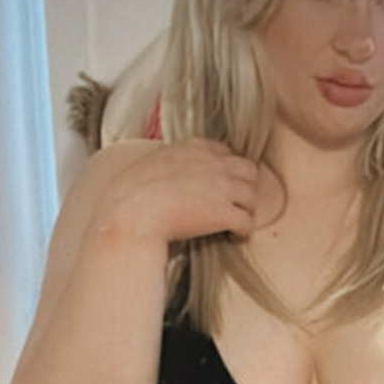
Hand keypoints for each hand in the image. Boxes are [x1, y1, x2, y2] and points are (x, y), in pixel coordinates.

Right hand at [90, 137, 262, 245]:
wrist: (132, 214)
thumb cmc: (131, 193)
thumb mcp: (151, 162)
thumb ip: (169, 162)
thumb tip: (168, 174)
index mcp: (194, 148)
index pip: (225, 151)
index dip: (227, 169)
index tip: (222, 182)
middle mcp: (214, 164)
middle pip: (249, 170)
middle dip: (246, 186)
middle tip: (237, 202)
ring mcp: (222, 188)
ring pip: (253, 195)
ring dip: (247, 208)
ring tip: (237, 219)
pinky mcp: (224, 214)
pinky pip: (247, 222)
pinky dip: (243, 230)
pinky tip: (235, 235)